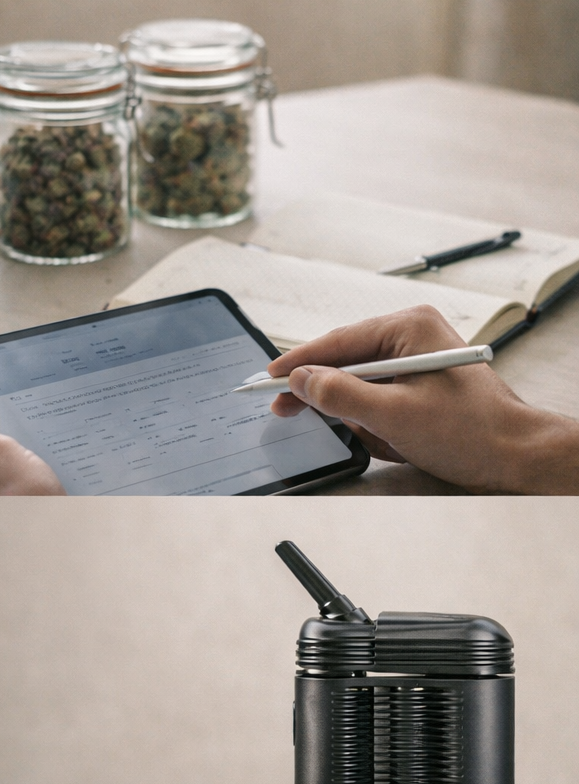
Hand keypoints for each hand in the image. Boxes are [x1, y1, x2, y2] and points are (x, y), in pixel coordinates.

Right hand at [267, 305, 578, 493]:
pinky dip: (365, 412)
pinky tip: (369, 430)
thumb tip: (301, 380)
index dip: (298, 362)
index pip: (339, 341)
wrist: (515, 456)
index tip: (267, 377)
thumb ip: (341, 394)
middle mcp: (413, 334)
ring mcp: (417, 356)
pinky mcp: (419, 379)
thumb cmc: (470, 432)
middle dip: (319, 386)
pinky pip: (376, 390)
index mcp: (410, 327)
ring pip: (358, 376)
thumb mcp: (394, 415)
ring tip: (340, 425)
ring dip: (346, 405)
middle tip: (283, 406)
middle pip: (345, 356)